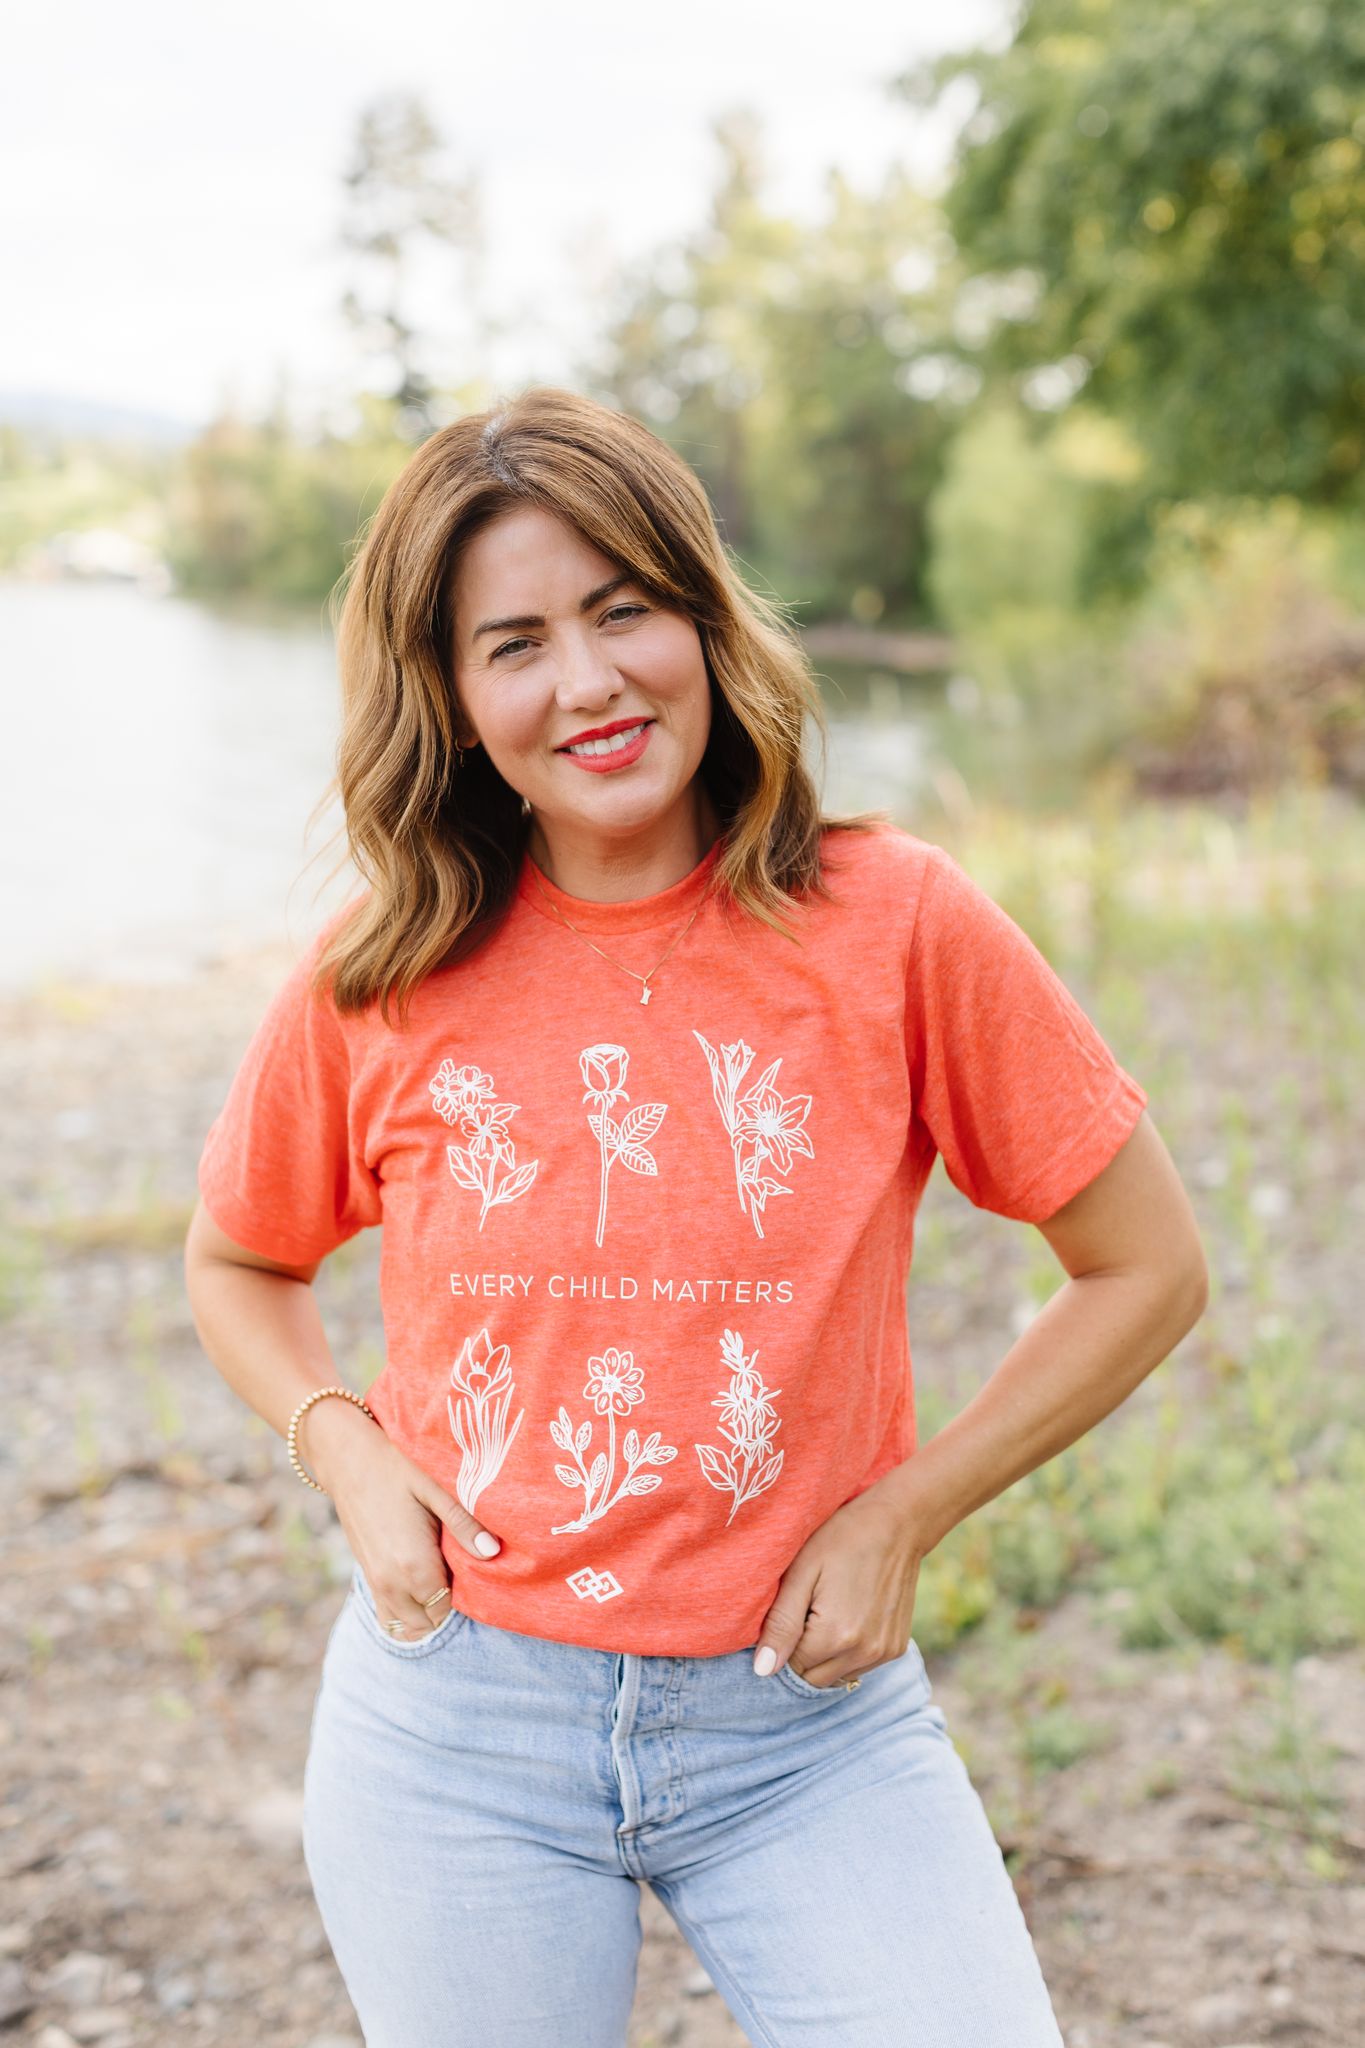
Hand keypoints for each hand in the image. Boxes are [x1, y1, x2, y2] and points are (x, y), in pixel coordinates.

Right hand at [306, 1403, 501, 1639]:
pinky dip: (407, 1614)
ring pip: (408, 1627)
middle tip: (458, 1568)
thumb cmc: (397, 1467)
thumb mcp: (436, 1489)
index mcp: (414, 1565)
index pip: (449, 1605)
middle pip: (430, 1621)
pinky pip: (388, 1618)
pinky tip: (420, 1586)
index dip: (465, 1591)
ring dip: (427, 1612)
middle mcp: (392, 1583)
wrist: (349, 1459)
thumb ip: (465, 1524)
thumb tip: (494, 1553)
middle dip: (448, 1604)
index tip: (470, 1563)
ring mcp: (375, 1584)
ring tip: (441, 1576)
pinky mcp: (367, 1577)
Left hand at [752, 1487, 924, 1687]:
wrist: (898, 1524)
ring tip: (829, 1610)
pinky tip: (849, 1616)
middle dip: (803, 1652)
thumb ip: (781, 1624)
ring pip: (837, 1675)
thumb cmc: (842, 1539)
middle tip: (808, 1609)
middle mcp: (863, 1653)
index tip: (792, 1610)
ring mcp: (884, 1653)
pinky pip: (860, 1666)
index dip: (784, 1641)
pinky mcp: (896, 1648)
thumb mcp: (802, 1572)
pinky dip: (848, 1651)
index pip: (791, 1666)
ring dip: (826, 1655)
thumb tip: (763, 1670)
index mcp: (835, 1635)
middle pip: (814, 1678)